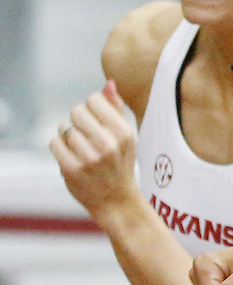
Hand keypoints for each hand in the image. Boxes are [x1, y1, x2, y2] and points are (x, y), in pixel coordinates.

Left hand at [49, 82, 137, 222]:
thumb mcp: (126, 137)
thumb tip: (109, 83)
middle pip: (76, 111)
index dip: (91, 109)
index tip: (96, 124)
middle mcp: (108, 144)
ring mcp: (89, 158)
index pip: (93, 100)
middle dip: (77, 121)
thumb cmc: (120, 164)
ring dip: (68, 136)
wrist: (116, 201)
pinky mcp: (72, 169)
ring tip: (80, 149)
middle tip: (86, 137)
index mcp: (123, 132)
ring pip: (64, 127)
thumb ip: (116, 109)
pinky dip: (59, 147)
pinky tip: (70, 156)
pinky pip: (54, 143)